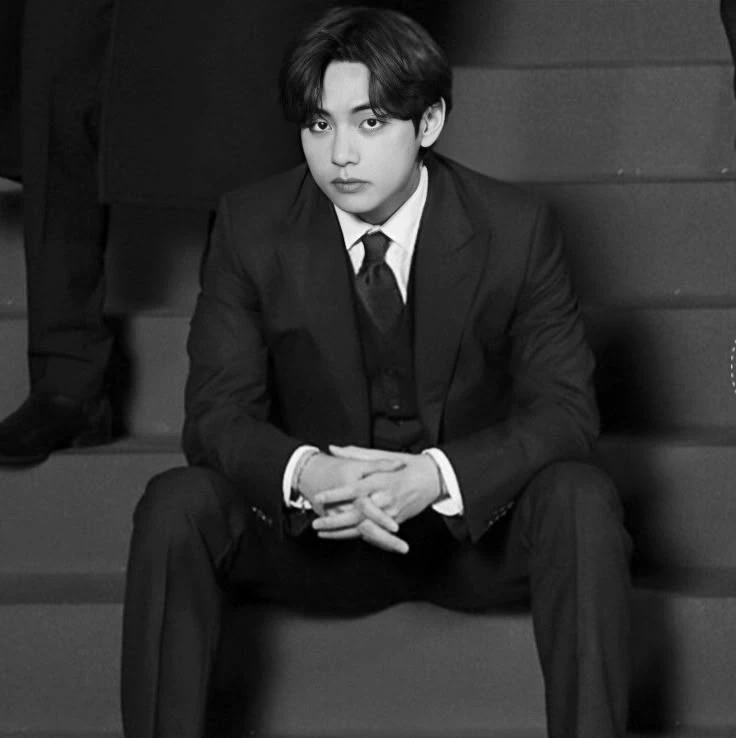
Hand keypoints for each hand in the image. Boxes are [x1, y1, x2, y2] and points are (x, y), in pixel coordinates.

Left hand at [311, 445, 441, 551]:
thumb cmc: (407, 464)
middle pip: (356, 514)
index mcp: (380, 480)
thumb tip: (334, 448)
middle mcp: (385, 498)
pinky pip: (374, 532)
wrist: (434, 478)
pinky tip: (341, 537)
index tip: (320, 497)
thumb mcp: (382, 455)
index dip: (336, 494)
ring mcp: (391, 513)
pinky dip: (357, 536)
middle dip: (334, 520)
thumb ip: (356, 453)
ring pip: (362, 527)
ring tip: (322, 533)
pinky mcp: (396, 522)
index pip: (354, 489)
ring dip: (341, 532)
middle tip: (316, 522)